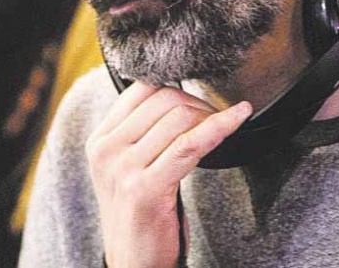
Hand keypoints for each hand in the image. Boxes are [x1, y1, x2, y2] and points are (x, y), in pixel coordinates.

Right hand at [86, 81, 251, 267]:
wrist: (133, 263)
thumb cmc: (140, 214)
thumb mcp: (127, 167)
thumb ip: (141, 132)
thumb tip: (177, 93)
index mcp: (100, 140)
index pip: (143, 88)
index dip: (178, 88)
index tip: (199, 101)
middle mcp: (106, 150)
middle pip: (165, 99)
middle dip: (200, 104)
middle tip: (218, 120)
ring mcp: (123, 169)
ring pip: (181, 118)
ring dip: (212, 118)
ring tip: (224, 129)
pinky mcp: (146, 188)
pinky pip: (191, 144)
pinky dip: (220, 127)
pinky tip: (238, 118)